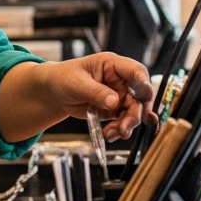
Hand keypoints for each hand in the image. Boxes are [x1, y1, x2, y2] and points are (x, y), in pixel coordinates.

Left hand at [40, 52, 154, 140]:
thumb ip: (96, 92)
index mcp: (113, 65)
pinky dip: (118, 130)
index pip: (135, 71)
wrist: (55, 92)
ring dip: (126, 125)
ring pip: (133, 112)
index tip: (145, 97)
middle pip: (138, 96)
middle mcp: (120, 81)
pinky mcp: (114, 110)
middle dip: (135, 113)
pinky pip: (122, 121)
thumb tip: (115, 102)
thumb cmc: (65, 78)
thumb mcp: (77, 83)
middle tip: (125, 127)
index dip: (143, 83)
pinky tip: (108, 135)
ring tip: (111, 134)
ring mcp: (119, 96)